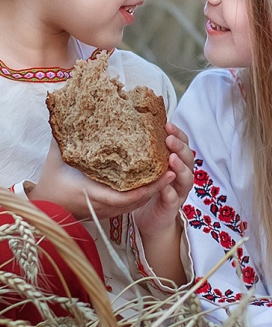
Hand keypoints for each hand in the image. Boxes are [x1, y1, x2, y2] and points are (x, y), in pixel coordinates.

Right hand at [28, 136, 173, 220]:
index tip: (162, 175)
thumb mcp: (56, 158)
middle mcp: (102, 206)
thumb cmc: (49, 183)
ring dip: (152, 192)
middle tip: (173, 172)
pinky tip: (152, 183)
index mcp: (92, 193)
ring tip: (169, 174)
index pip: (124, 197)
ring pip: (135, 205)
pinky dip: (142, 195)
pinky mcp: (106, 212)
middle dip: (156, 188)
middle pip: (136, 202)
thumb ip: (65, 138)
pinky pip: (129, 206)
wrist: (44, 207)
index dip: (145, 189)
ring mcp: (105, 212)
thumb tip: (71, 114)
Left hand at [132, 123, 193, 237]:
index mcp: (178, 163)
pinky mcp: (172, 206)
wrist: (150, 219)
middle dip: (180, 147)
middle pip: (189, 159)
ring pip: (186, 178)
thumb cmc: (149, 189)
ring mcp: (179, 191)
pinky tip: (164, 186)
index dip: (178, 134)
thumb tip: (133, 128)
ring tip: (172, 159)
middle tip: (169, 139)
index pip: (183, 144)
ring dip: (180, 167)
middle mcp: (182, 176)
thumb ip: (148, 153)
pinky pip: (174, 198)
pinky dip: (170, 191)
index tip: (167, 124)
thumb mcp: (149, 168)